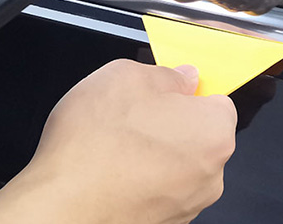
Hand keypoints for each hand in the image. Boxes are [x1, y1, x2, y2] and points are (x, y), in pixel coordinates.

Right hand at [0, 60, 236, 223]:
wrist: (65, 207)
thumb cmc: (95, 145)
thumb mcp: (126, 76)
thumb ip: (165, 74)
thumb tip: (180, 77)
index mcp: (213, 131)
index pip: (218, 101)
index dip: (187, 91)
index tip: (165, 88)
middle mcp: (211, 174)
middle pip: (198, 135)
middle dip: (169, 122)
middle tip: (132, 113)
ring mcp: (187, 204)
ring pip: (176, 164)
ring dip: (153, 153)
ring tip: (114, 145)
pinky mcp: (163, 223)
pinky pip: (157, 190)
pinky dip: (140, 180)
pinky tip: (110, 171)